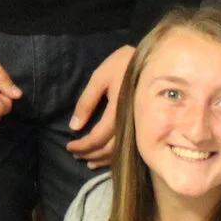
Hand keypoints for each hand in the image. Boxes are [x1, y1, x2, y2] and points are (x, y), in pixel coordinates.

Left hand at [68, 44, 134, 165]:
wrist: (152, 59)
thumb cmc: (122, 65)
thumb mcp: (99, 78)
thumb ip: (86, 102)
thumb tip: (74, 126)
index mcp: (117, 111)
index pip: (97, 137)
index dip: (82, 145)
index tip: (69, 146)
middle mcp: (129, 123)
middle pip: (107, 149)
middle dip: (89, 153)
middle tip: (74, 153)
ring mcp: (137, 126)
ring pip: (119, 152)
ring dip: (101, 159)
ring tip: (88, 161)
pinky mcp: (141, 125)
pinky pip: (128, 148)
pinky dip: (115, 156)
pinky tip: (106, 158)